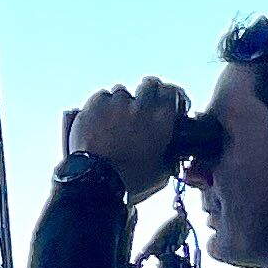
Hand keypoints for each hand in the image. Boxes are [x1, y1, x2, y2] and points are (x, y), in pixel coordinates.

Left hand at [68, 79, 187, 202]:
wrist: (98, 183)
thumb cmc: (130, 182)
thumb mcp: (162, 172)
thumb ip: (169, 155)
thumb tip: (171, 152)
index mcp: (163, 120)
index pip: (172, 91)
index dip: (169, 96)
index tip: (166, 102)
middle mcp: (143, 106)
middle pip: (149, 84)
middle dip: (147, 93)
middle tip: (141, 107)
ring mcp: (118, 103)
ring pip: (122, 92)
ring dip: (121, 103)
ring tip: (114, 122)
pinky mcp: (95, 104)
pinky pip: (101, 97)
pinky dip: (101, 106)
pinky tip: (99, 121)